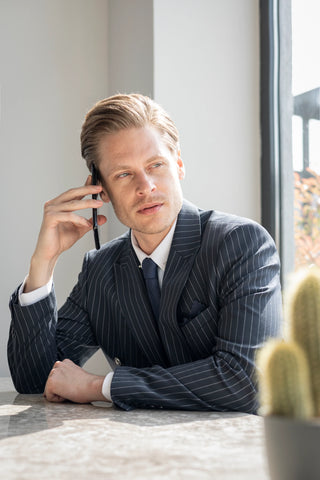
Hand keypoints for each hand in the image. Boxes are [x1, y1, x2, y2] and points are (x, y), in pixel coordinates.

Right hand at [25, 176, 106, 291]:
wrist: (50, 253)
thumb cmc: (61, 240)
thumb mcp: (80, 229)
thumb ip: (89, 222)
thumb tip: (103, 217)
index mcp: (60, 204)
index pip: (74, 193)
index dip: (85, 186)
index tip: (96, 181)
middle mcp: (53, 204)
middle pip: (72, 193)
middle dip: (87, 189)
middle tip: (99, 188)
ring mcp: (50, 210)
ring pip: (72, 204)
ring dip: (87, 203)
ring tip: (99, 204)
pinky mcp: (50, 218)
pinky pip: (68, 216)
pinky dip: (79, 219)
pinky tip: (87, 224)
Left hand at [44, 359, 106, 402]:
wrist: (93, 386)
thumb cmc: (88, 384)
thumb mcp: (76, 374)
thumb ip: (66, 376)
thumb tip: (58, 384)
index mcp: (64, 362)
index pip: (56, 377)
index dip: (65, 384)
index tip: (74, 383)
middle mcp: (57, 365)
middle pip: (51, 383)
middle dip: (60, 388)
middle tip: (73, 387)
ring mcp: (53, 374)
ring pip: (50, 390)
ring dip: (59, 393)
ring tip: (71, 389)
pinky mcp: (51, 383)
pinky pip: (50, 397)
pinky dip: (58, 400)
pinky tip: (68, 393)